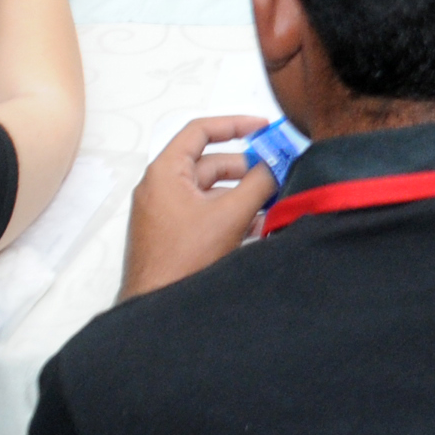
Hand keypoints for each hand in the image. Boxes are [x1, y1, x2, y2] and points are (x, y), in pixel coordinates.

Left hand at [120, 116, 278, 298]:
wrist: (157, 309)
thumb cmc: (180, 262)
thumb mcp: (230, 215)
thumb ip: (259, 183)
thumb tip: (277, 165)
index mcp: (165, 172)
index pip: (201, 131)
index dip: (235, 124)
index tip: (263, 128)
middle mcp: (161, 187)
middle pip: (211, 163)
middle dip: (247, 168)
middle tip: (277, 173)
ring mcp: (166, 212)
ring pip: (211, 191)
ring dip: (242, 195)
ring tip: (272, 204)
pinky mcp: (173, 234)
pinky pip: (205, 213)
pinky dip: (230, 214)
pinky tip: (256, 227)